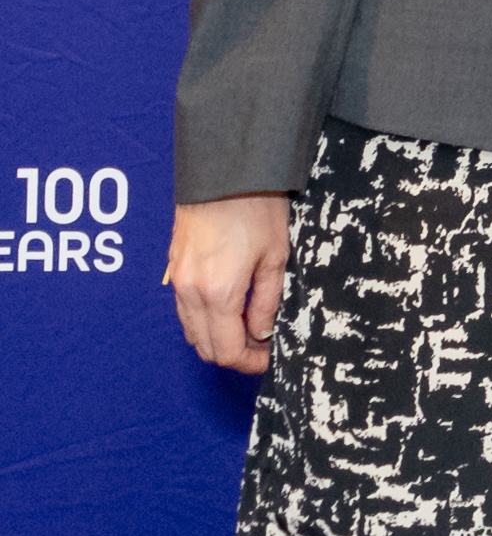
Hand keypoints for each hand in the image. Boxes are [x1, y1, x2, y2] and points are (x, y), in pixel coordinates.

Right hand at [167, 194, 292, 372]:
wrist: (223, 172)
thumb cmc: (256, 207)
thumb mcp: (275, 256)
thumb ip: (267, 300)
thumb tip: (261, 332)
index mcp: (217, 293)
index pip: (226, 350)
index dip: (249, 363)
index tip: (269, 359)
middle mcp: (190, 292)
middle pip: (205, 347)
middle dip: (234, 355)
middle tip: (262, 347)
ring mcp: (176, 281)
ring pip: (192, 331)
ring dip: (217, 338)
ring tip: (249, 328)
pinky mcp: (173, 269)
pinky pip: (184, 310)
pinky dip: (204, 320)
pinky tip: (229, 309)